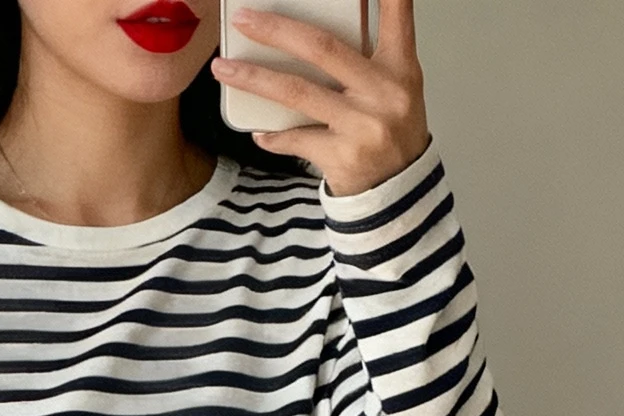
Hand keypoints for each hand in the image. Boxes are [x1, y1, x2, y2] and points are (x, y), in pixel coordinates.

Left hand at [214, 0, 429, 196]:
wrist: (399, 190)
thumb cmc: (389, 131)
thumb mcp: (393, 86)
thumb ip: (364, 56)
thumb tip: (306, 31)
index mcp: (399, 66)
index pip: (395, 13)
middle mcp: (383, 91)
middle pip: (321, 48)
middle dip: (276, 30)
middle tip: (244, 19)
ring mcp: (362, 125)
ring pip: (297, 92)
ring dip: (254, 79)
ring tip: (224, 69)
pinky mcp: (342, 156)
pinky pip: (295, 139)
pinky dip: (273, 135)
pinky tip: (258, 131)